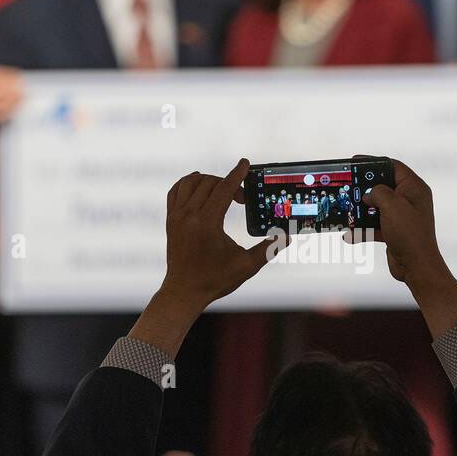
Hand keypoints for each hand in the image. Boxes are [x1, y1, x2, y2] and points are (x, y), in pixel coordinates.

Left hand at [160, 159, 283, 308]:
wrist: (184, 292)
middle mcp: (188, 216)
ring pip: (191, 182)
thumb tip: (286, 236)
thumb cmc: (215, 280)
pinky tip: (200, 190)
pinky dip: (188, 184)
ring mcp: (176, 216)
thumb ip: (268, 249)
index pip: (224, 188)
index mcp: (207, 223)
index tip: (245, 163)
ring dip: (209, 181)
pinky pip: (176, 191)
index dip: (237, 174)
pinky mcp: (169, 220)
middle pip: (210, 183)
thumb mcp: (246, 266)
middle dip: (229, 184)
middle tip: (242, 198)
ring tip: (222, 191)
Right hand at [357, 158, 456, 337]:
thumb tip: (369, 194)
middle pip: (382, 186)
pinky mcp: (394, 230)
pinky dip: (363, 228)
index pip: (393, 166)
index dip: (374, 162)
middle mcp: (409, 200)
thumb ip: (378, 192)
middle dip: (364, 188)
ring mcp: (401, 216)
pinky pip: (374, 224)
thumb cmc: (410, 235)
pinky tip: (350, 234)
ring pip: (376, 206)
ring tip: (347, 209)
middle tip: (348, 186)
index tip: (356, 161)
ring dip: (361, 209)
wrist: (416, 267)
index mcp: (414, 188)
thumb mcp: (392, 206)